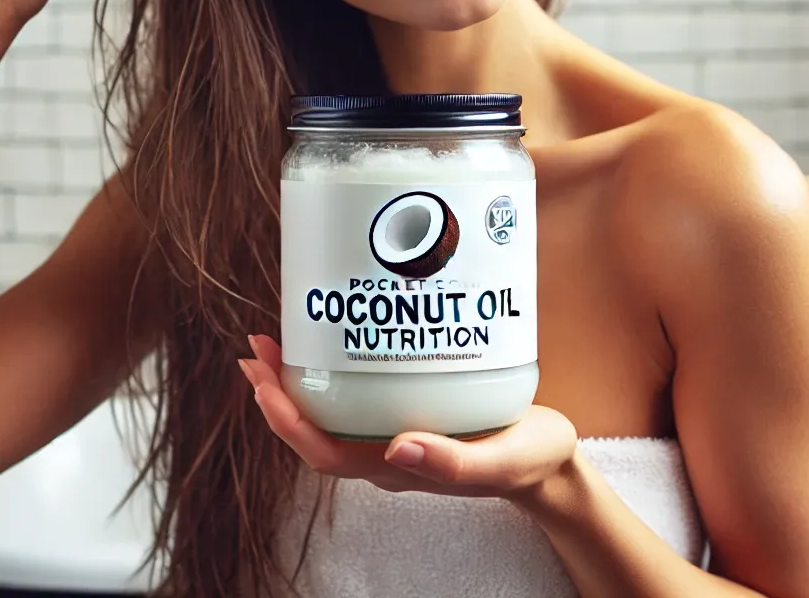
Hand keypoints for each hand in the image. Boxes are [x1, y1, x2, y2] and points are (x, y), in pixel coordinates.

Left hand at [239, 334, 577, 498]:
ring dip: (298, 382)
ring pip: (331, 413)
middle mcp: (386, 452)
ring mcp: (395, 433)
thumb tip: (395, 448)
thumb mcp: (501, 460)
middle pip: (315, 431)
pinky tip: (334, 340)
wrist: (551, 461)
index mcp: (398, 468)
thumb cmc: (528, 459)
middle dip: (278, 393)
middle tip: (257, 347)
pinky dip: (333, 371)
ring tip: (278, 341)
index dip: (287, 421)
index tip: (263, 382)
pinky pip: (357, 396)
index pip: (324, 452)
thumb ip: (454, 463)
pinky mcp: (409, 411)